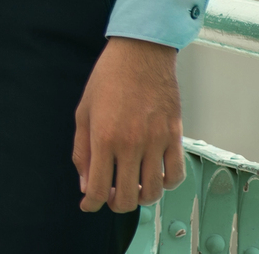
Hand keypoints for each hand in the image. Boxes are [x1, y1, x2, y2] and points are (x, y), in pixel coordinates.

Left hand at [73, 37, 185, 212]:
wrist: (140, 53)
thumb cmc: (109, 77)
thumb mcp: (83, 111)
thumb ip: (82, 150)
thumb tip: (85, 182)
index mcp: (104, 139)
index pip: (98, 189)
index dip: (91, 204)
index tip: (88, 204)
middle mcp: (131, 145)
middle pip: (127, 197)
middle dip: (116, 205)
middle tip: (111, 197)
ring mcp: (155, 142)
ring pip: (153, 191)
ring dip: (141, 198)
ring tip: (133, 188)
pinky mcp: (174, 137)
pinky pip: (176, 175)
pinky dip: (166, 184)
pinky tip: (155, 176)